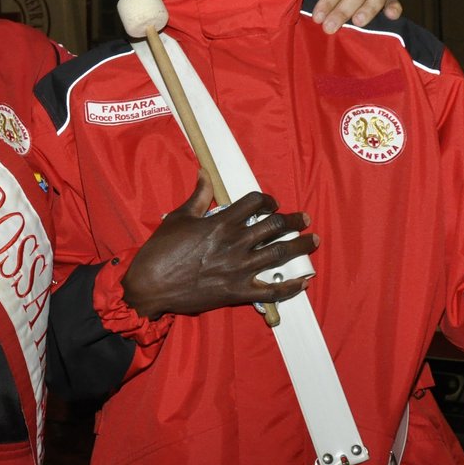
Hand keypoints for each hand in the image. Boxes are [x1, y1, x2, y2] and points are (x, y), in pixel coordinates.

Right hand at [122, 171, 316, 319]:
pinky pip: (272, 291)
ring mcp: (239, 269)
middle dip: (294, 220)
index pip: (255, 203)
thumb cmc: (161, 250)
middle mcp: (235, 243)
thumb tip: (205, 173)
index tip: (271, 204)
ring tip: (313, 241)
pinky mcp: (238, 292)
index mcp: (221, 223)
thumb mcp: (178, 217)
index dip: (268, 200)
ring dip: (301, 245)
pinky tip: (304, 282)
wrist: (150, 285)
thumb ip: (198, 196)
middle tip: (304, 219)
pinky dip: (290, 287)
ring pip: (280, 253)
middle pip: (275, 226)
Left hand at [306, 0, 403, 33]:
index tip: (317, 17)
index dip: (328, 0)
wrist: (315, 13)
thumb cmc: (307, 0)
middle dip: (342, 10)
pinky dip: (393, 7)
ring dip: (367, 9)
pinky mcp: (379, 4)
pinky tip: (392, 16)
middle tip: (329, 27)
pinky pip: (390, 3)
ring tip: (358, 23)